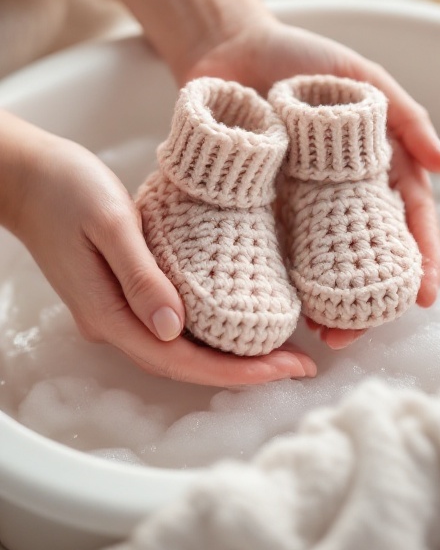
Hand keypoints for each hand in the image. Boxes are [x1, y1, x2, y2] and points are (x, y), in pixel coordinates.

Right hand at [11, 126, 315, 385]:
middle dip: (245, 370)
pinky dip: (209, 331)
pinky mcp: (122, 294)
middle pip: (186, 363)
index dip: (238, 372)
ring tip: (282, 350)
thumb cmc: (66, 188)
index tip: (289, 368)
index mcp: (110, 314)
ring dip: (230, 355)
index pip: (182, 360)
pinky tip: (238, 323)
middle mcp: (113, 324)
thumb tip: (173, 328)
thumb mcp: (108, 222)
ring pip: (180, 348)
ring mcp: (116, 312)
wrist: (27, 176)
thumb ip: (139, 275)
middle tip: (302, 364)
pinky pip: (171, 326)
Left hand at [186, 14, 439, 345]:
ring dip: (321, 305)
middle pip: (362, 259)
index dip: (419, 260)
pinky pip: (267, 249)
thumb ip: (405, 115)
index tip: (422, 296)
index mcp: (370, 169)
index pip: (406, 222)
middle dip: (365, 304)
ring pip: (317, 267)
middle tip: (352, 334)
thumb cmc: (302, 56)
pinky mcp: (252, 206)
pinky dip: (273, 282)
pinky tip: (272, 307)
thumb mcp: (361, 77)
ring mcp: (294, 205)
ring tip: (317, 334)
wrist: (227, 45)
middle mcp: (335, 196)